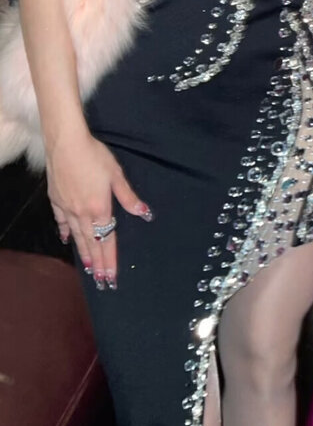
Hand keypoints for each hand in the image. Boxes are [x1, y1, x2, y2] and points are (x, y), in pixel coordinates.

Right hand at [47, 130, 152, 289]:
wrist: (66, 144)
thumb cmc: (94, 156)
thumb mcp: (116, 175)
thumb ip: (128, 196)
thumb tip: (143, 213)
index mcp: (100, 209)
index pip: (107, 240)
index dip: (110, 260)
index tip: (112, 277)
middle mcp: (82, 214)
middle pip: (91, 244)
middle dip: (98, 263)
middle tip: (101, 281)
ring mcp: (67, 208)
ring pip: (77, 237)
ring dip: (84, 253)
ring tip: (88, 268)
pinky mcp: (56, 200)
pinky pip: (61, 222)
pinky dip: (66, 232)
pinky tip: (67, 240)